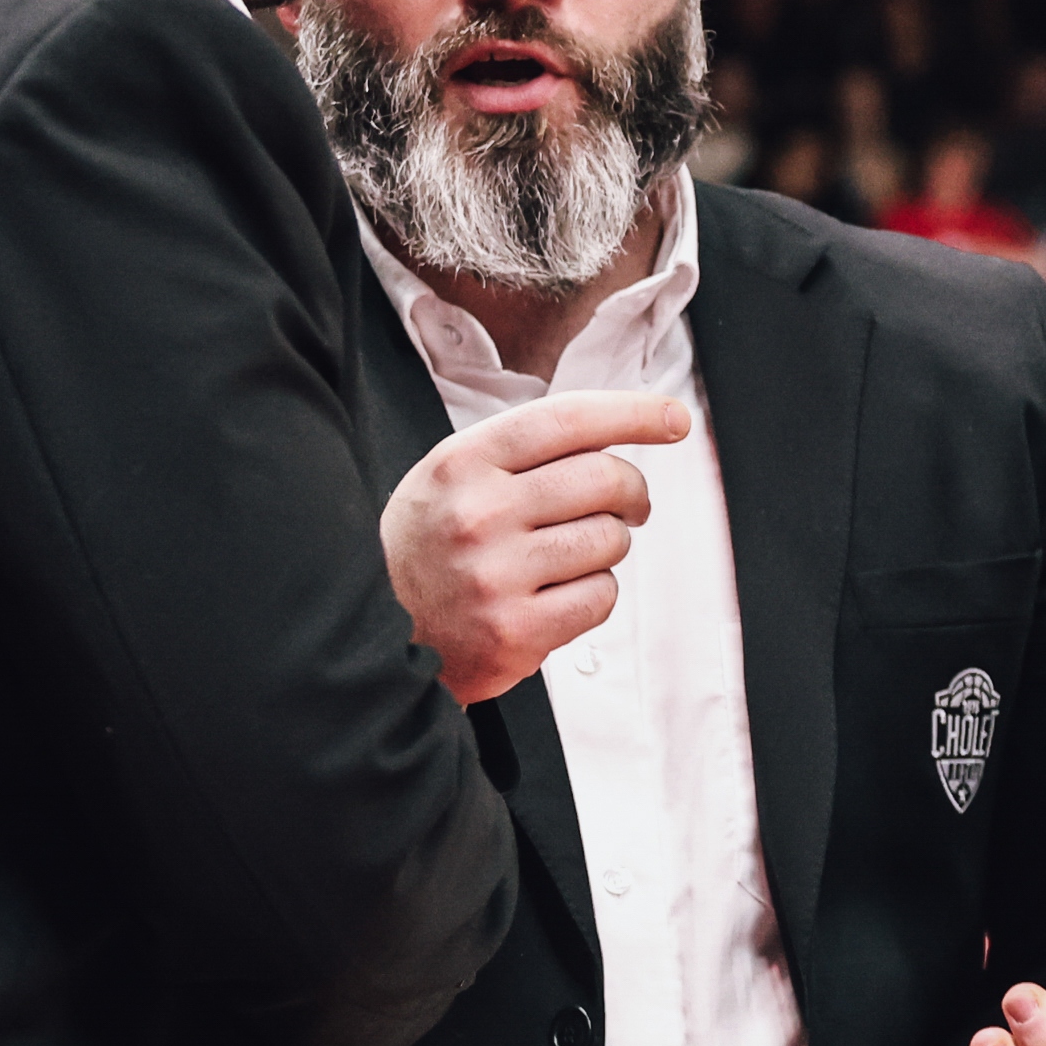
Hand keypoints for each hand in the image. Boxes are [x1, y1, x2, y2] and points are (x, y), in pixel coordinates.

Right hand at [383, 391, 689, 703]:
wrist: (372, 629)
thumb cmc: (424, 547)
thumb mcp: (450, 476)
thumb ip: (521, 453)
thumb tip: (614, 436)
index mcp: (464, 462)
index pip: (567, 419)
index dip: (633, 413)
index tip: (673, 418)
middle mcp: (480, 513)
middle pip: (604, 478)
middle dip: (633, 491)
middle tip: (630, 505)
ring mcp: (497, 576)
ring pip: (610, 541)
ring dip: (608, 547)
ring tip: (572, 557)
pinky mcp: (516, 632)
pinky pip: (600, 597)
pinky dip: (595, 594)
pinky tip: (561, 595)